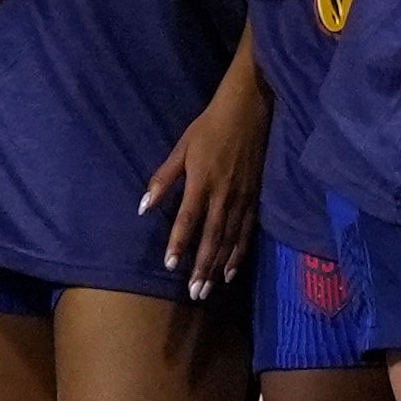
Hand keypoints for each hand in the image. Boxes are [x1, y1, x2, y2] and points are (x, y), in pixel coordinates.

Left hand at [136, 54, 270, 297]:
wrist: (251, 108)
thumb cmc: (210, 127)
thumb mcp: (181, 148)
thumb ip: (164, 179)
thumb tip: (143, 206)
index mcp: (203, 181)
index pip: (189, 219)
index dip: (180, 243)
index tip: (171, 265)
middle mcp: (225, 193)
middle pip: (213, 236)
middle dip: (203, 266)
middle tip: (195, 292)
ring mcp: (244, 196)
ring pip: (232, 237)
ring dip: (221, 265)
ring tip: (212, 287)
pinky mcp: (257, 195)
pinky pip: (248, 229)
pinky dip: (241, 251)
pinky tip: (233, 268)